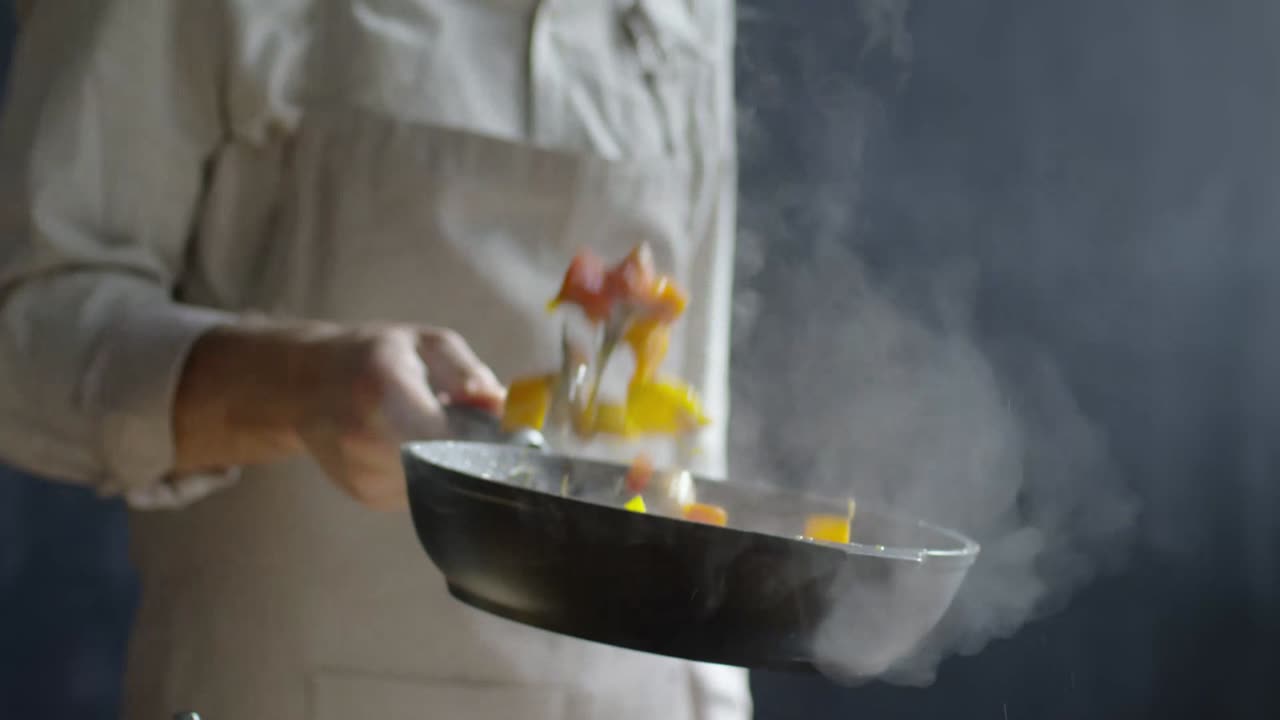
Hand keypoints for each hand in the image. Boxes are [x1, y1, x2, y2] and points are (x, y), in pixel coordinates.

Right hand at [174, 321, 504, 509]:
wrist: (303, 384)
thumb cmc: (371, 355)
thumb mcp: (423, 343)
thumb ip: (466, 371)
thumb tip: (501, 405)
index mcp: (382, 393)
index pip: (451, 435)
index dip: (485, 436)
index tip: (503, 428)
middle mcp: (365, 441)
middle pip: (448, 464)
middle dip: (470, 449)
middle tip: (470, 424)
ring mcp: (362, 474)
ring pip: (438, 481)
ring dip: (449, 461)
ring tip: (432, 428)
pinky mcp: (366, 495)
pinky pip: (421, 490)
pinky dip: (429, 471)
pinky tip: (412, 444)